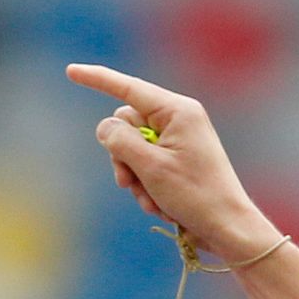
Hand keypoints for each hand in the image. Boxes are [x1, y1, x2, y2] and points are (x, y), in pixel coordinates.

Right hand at [66, 64, 283, 264]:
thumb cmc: (195, 196)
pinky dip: (146, 187)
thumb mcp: (151, 167)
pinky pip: (146, 167)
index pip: (129, 88)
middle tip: (129, 182)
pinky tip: (160, 206)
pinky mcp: (177, 162)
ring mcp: (178, 142)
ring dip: (134, 178)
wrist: (227, 228)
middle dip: (122, 156)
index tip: (71, 71)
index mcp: (177, 111)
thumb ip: (120, 141)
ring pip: (133, 150)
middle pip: (126, 125)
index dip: (98, 79)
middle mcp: (178, 120)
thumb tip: (105, 127)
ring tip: (151, 201)